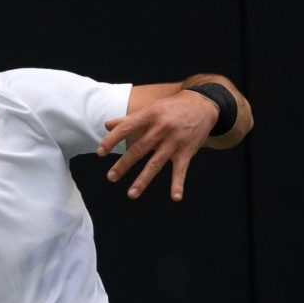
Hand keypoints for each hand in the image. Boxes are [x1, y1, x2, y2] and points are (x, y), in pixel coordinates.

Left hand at [96, 90, 218, 200]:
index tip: (100, 152)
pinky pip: (181, 170)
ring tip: (131, 194)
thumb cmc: (171, 108)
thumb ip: (129, 119)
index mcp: (150, 115)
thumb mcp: (151, 109)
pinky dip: (178, 184)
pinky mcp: (187, 152)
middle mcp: (162, 128)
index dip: (112, 140)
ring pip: (156, 163)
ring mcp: (175, 141)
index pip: (126, 128)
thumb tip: (107, 125)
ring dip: (143, 180)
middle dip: (124, 164)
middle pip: (139, 149)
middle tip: (111, 177)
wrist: (203, 105)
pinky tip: (175, 197)